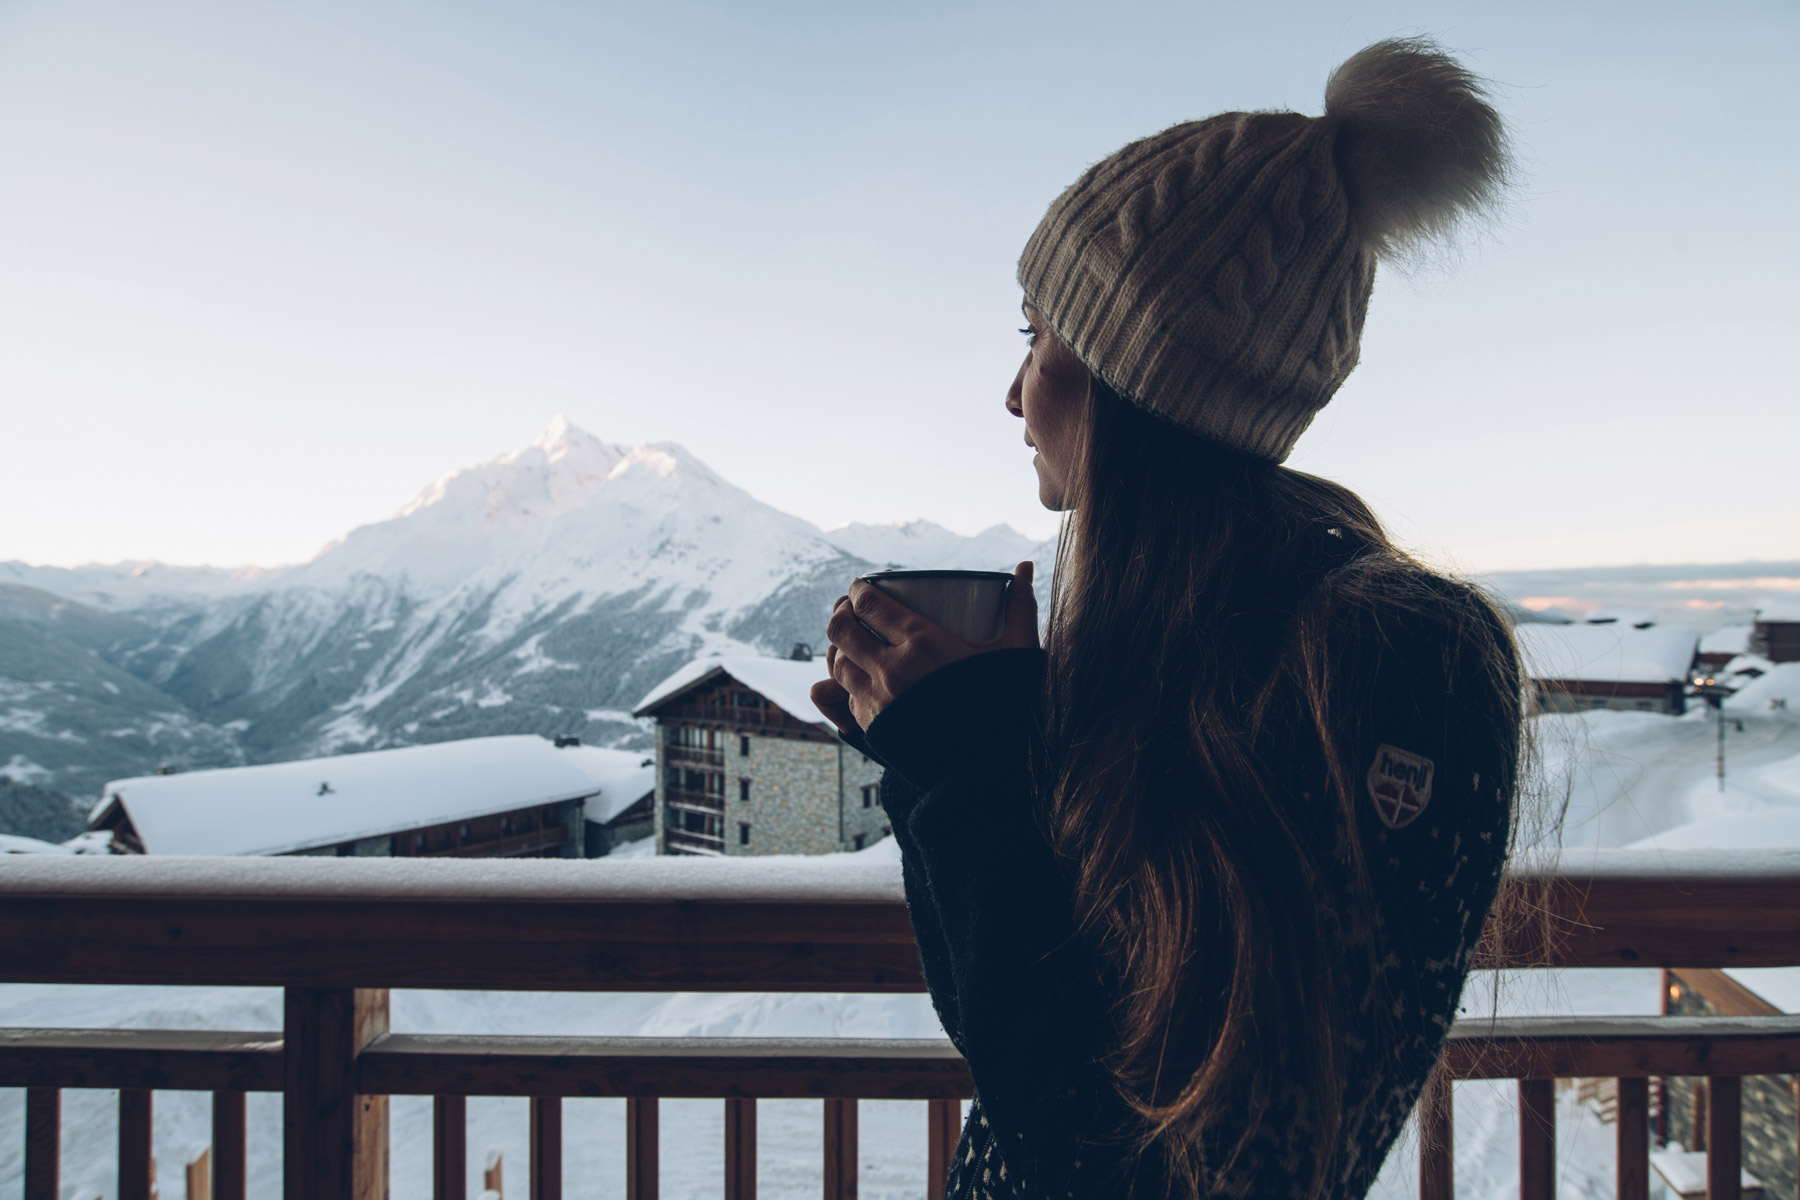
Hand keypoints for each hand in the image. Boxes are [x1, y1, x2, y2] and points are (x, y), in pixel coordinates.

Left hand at [810, 561, 1038, 731]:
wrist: (988, 777)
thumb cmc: (1008, 711)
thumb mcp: (1017, 655)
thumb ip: (1020, 608)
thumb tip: (1024, 566)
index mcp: (924, 643)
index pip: (869, 603)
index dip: (858, 590)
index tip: (862, 587)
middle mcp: (892, 669)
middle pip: (841, 629)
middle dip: (841, 614)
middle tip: (853, 612)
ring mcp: (877, 701)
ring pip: (837, 663)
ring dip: (841, 649)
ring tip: (855, 644)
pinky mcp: (872, 728)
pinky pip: (845, 696)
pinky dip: (849, 683)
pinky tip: (864, 679)